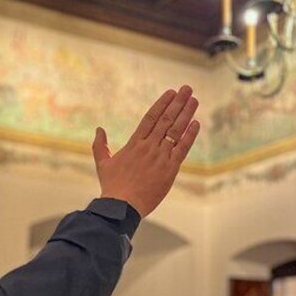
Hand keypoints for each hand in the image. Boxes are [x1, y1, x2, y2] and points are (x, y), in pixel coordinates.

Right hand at [92, 86, 199, 216]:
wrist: (121, 206)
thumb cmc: (112, 187)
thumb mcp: (103, 164)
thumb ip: (100, 146)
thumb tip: (99, 129)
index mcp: (134, 144)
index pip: (150, 118)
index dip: (162, 103)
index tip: (171, 92)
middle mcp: (148, 146)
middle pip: (166, 119)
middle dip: (178, 102)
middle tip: (187, 89)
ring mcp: (160, 157)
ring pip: (175, 130)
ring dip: (186, 113)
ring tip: (194, 100)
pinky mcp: (169, 169)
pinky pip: (182, 148)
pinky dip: (190, 135)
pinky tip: (196, 123)